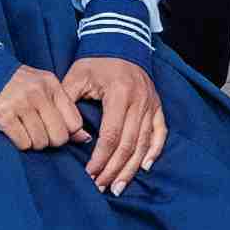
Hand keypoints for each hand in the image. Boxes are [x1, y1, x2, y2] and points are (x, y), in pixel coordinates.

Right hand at [0, 61, 88, 154]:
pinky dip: (20, 142)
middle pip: (59, 136)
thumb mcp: (45, 87)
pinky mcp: (4, 115)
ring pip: (40, 142)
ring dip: (34, 142)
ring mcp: (20, 104)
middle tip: (41, 134)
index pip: (74, 122)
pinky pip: (22, 142)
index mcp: (52, 86)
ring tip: (26, 130)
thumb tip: (83, 137)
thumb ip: (64, 109)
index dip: (68, 133)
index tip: (57, 130)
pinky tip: (15, 131)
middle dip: (51, 141)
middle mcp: (38, 94)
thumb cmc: (19, 84)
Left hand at [63, 52, 167, 193]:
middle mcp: (140, 101)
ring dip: (131, 168)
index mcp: (120, 94)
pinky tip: (145, 167)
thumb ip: (69, 106)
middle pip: (129, 144)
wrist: (120, 42)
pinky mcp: (157, 106)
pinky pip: (160, 132)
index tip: (89, 174)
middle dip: (114, 169)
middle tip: (101, 187)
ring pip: (144, 143)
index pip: (112, 135)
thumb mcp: (75, 78)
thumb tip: (74, 137)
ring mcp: (151, 104)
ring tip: (118, 186)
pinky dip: (155, 151)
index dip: (100, 158)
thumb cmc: (95, 62)